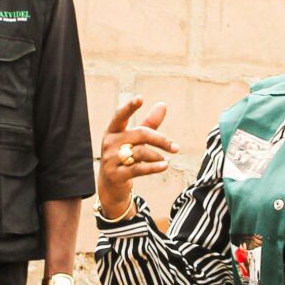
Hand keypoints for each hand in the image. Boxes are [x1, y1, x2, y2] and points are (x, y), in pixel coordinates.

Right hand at [96, 95, 176, 220]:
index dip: (130, 107)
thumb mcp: (135, 140)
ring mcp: (110, 159)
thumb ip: (149, 123)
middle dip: (160, 140)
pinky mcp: (116, 175)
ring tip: (167, 159)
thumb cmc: (124, 157)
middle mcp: (109, 143)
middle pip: (140, 134)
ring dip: (158, 155)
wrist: (110, 186)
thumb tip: (163, 104)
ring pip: (140, 152)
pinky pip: (138, 169)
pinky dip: (154, 167)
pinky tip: (165, 165)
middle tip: (176, 147)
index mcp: (113, 131)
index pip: (120, 116)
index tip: (140, 98)